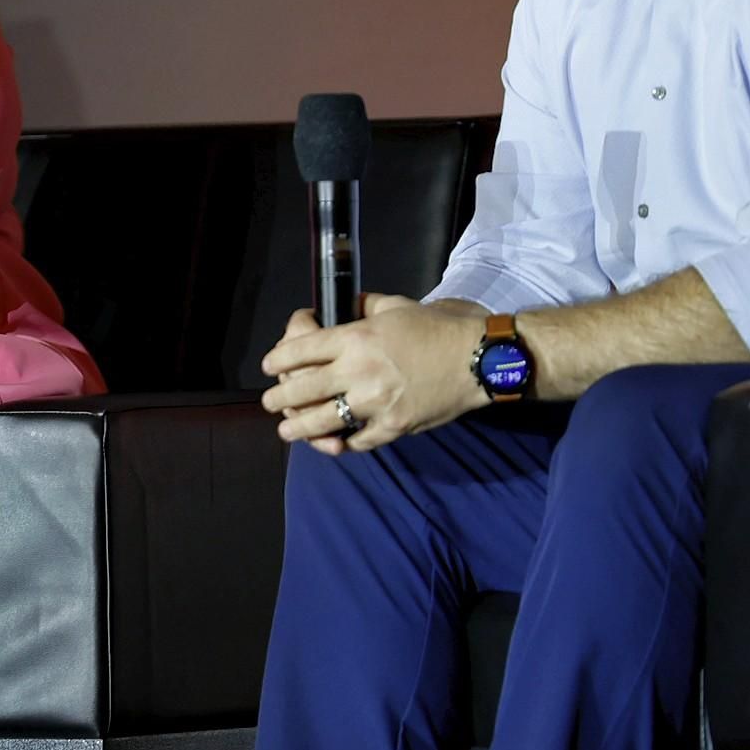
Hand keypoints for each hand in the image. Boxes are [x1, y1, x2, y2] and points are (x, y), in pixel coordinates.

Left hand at [260, 294, 488, 452]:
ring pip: (322, 422)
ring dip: (298, 428)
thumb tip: (341, 310)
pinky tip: (333, 442)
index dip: (278, 358)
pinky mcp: (394, 427)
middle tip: (270, 402)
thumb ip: (362, 308)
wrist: (480, 359)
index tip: (269, 366)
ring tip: (287, 432)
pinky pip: (358, 440)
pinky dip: (343, 443)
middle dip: (278, 398)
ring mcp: (375, 404)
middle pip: (301, 389)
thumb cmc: (439, 327)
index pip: (300, 349)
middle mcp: (358, 372)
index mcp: (355, 338)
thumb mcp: (395, 306)